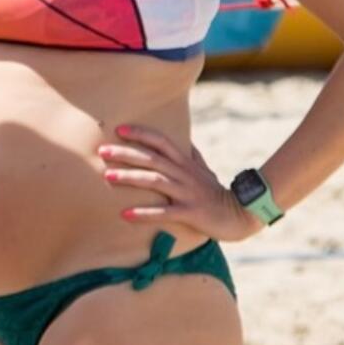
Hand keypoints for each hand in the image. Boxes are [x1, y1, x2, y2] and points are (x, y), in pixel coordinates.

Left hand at [99, 124, 260, 244]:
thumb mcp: (203, 170)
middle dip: (126, 154)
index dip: (142, 134)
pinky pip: (164, 212)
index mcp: (185, 164)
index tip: (119, 129)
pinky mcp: (190, 212)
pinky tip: (125, 214)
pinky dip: (144, 214)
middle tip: (102, 151)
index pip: (162, 142)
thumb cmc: (216, 192)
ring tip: (107, 177)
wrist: (241, 215)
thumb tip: (182, 140)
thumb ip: (191, 155)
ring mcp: (187, 193)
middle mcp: (184, 175)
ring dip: (130, 178)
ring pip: (156, 182)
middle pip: (152, 159)